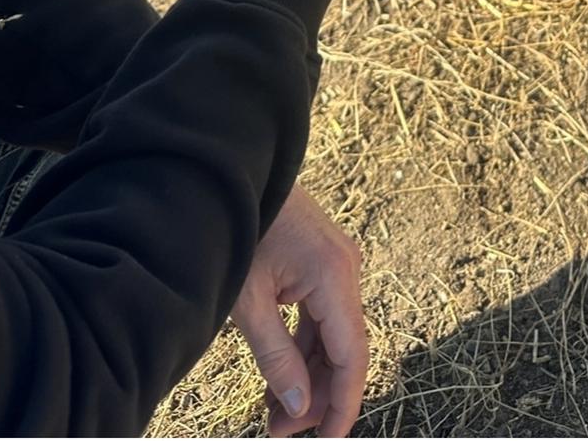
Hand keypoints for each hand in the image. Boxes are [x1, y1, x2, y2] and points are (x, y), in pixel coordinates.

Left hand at [232, 185, 367, 437]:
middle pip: (344, 349)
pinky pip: (322, 315)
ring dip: (309, 375)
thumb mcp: (248, 301)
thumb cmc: (239, 230)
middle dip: (317, 396)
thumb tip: (299, 408)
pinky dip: (304, 348)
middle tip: (278, 431)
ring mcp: (337, 263)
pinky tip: (280, 377)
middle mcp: (346, 268)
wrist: (235, 172)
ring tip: (273, 414)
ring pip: (333, 335)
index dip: (343, 405)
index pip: (352, 356)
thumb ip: (276, 357)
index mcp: (334, 276)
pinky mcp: (322, 261)